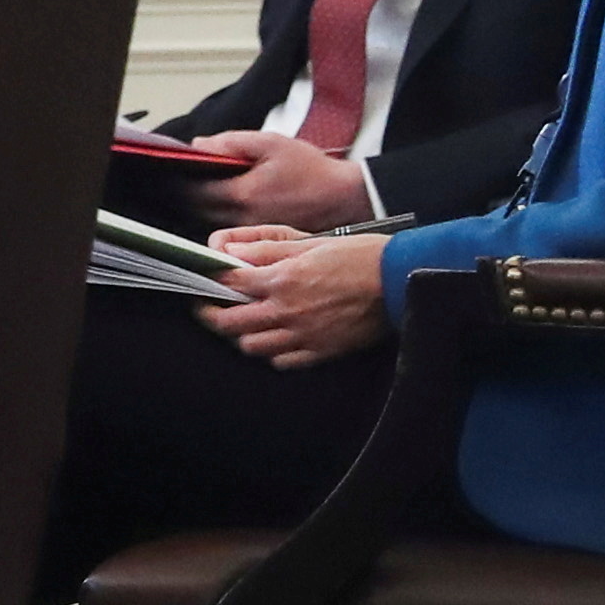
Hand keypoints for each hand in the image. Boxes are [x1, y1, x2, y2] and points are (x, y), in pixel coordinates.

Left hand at [192, 130, 371, 228]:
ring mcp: (247, 232)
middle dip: (181, 194)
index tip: (169, 168)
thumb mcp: (271, 144)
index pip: (191, 192)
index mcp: (241, 195)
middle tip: (175, 176)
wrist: (344, 197)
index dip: (176, 179)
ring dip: (195, 205)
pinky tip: (216, 200)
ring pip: (205, 221)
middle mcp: (240, 219)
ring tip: (194, 186)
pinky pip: (223, 227)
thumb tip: (197, 145)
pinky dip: (213, 214)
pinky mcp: (256, 237)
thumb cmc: (311, 169)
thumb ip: (231, 143)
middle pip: (193, 210)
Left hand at [202, 227, 391, 367]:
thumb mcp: (310, 244)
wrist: (400, 280)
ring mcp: (303, 335)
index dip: (209, 282)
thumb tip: (231, 253)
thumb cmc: (360, 256)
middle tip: (207, 308)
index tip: (204, 281)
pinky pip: (282, 361)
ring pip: (251, 346)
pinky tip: (276, 338)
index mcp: (282, 279)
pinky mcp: (321, 351)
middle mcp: (287, 310)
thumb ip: (267, 251)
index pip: (227, 284)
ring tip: (244, 322)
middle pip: (228, 323)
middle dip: (210, 315)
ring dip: (241, 335)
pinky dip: (273, 352)